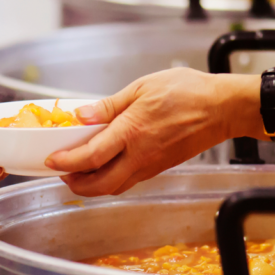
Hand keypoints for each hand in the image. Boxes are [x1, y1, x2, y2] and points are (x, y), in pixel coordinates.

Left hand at [46, 68, 240, 195]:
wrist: (223, 108)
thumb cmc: (188, 92)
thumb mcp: (142, 87)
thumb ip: (109, 105)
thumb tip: (81, 115)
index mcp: (132, 132)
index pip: (90, 156)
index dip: (67, 162)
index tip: (51, 161)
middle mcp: (140, 155)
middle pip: (99, 184)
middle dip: (75, 183)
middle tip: (61, 172)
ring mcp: (150, 165)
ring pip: (114, 187)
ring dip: (91, 186)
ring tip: (78, 172)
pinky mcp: (159, 167)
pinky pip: (129, 181)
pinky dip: (110, 181)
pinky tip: (104, 167)